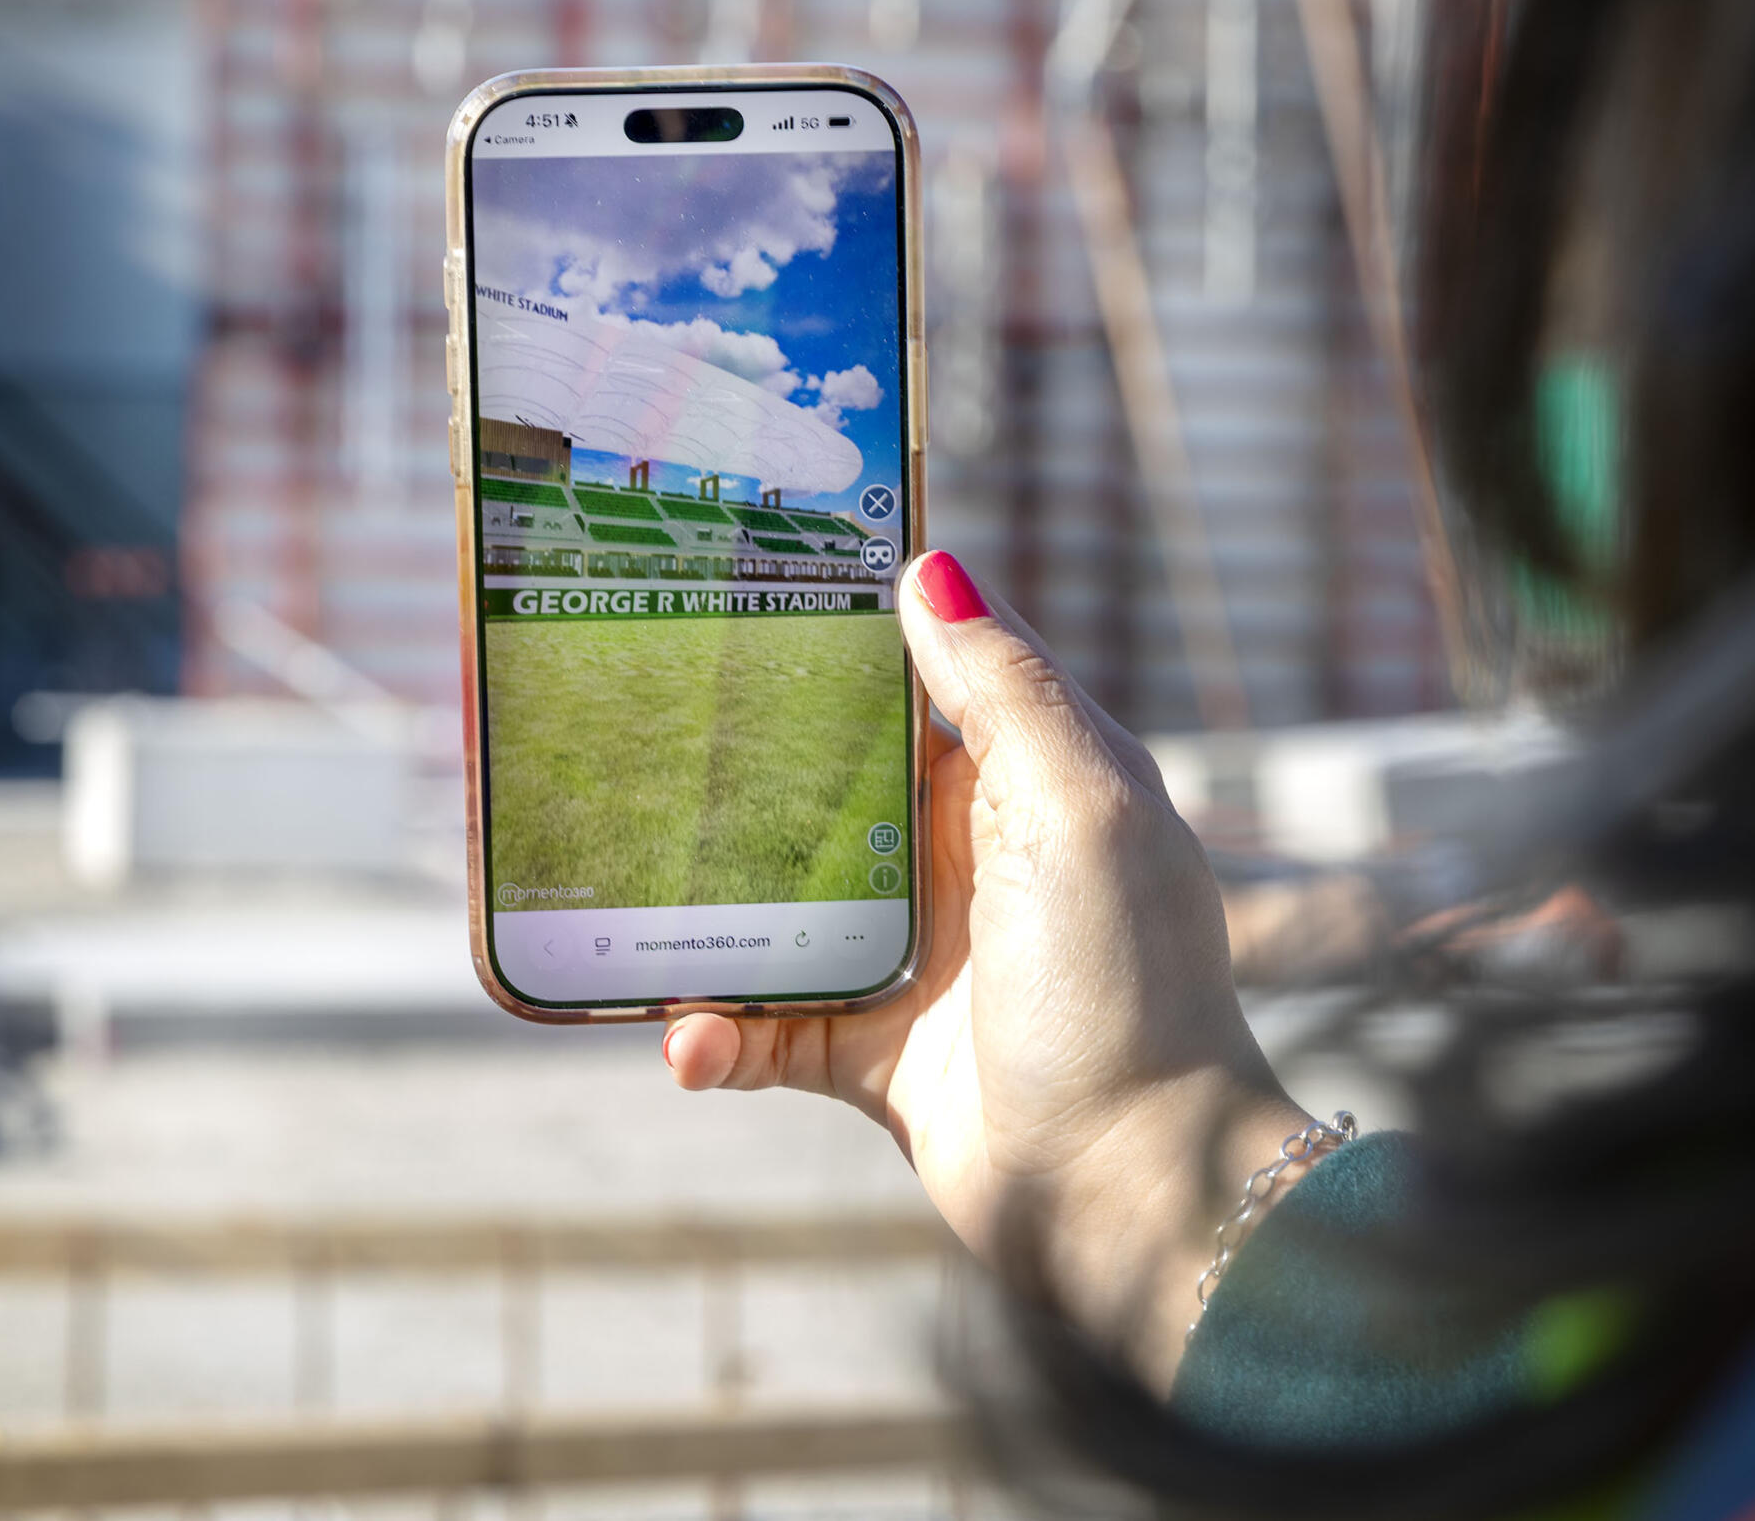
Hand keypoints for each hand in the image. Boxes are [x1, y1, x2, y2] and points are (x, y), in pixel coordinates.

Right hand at [663, 551, 1310, 1386]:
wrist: (1130, 1189)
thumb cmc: (1126, 986)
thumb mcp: (1080, 810)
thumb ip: (1007, 690)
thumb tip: (928, 565)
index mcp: (1022, 783)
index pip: (919, 678)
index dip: (839, 632)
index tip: (733, 582)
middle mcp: (964, 860)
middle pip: (824, 786)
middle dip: (734, 764)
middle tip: (626, 723)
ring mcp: (913, 957)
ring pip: (774, 904)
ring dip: (700, 909)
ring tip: (624, 898)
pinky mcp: (873, 1053)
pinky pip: (766, 1026)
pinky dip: (716, 1032)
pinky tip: (685, 1036)